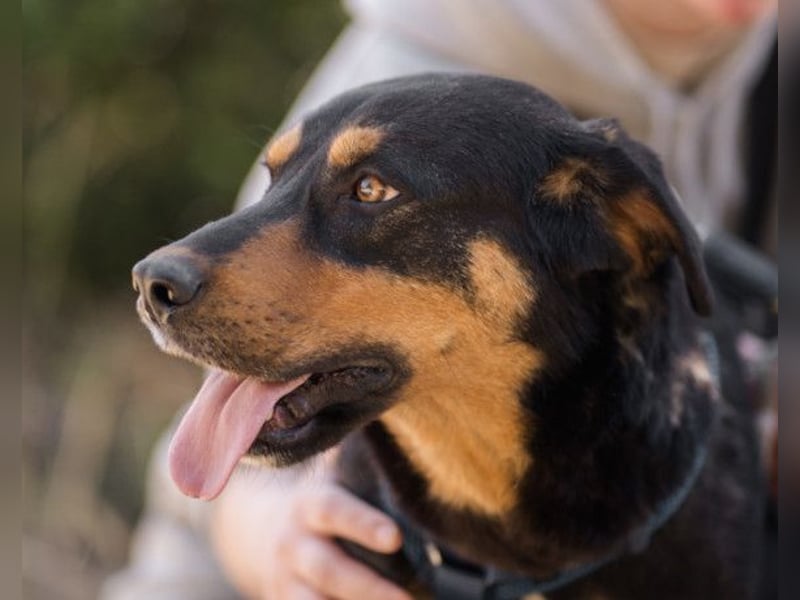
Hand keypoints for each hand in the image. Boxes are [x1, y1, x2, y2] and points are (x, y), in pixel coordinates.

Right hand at [209, 455, 413, 599]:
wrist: (251, 529)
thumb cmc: (312, 501)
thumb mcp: (325, 477)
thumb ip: (352, 460)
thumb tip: (392, 419)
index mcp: (309, 505)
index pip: (334, 511)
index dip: (362, 524)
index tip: (395, 536)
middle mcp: (294, 545)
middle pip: (330, 569)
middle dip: (369, 586)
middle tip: (410, 598)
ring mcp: (286, 581)